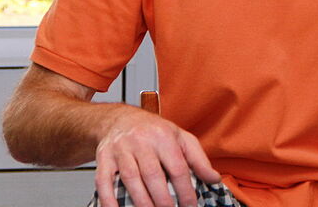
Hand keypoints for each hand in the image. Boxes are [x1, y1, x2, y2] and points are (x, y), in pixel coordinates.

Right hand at [95, 107, 220, 206]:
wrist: (121, 119)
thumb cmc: (154, 131)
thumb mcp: (181, 138)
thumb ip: (198, 159)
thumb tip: (214, 179)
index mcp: (164, 137)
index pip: (177, 167)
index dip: (185, 190)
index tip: (191, 206)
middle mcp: (142, 141)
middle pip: (153, 175)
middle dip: (163, 199)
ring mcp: (121, 150)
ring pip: (131, 179)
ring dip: (141, 201)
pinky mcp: (104, 158)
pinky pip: (104, 181)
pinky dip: (109, 199)